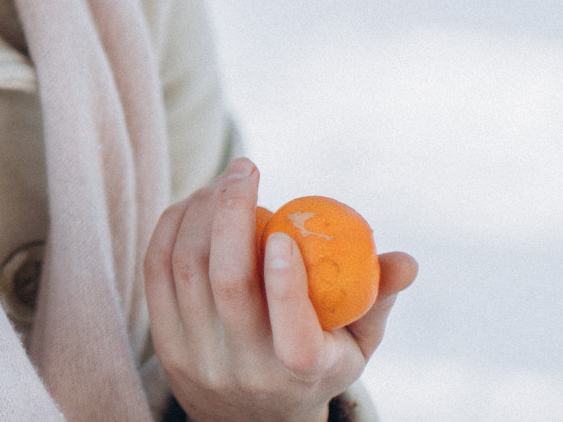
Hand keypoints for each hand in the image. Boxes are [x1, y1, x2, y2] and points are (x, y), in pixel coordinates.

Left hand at [146, 158, 418, 421]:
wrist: (250, 416)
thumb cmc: (316, 360)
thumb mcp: (356, 342)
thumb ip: (377, 298)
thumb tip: (406, 261)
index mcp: (300, 371)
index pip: (292, 335)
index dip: (285, 284)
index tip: (284, 232)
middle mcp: (244, 370)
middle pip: (226, 283)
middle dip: (231, 212)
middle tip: (246, 167)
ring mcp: (197, 357)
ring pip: (185, 269)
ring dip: (200, 211)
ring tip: (222, 183)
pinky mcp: (164, 343)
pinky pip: (156, 272)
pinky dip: (171, 227)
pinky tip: (194, 204)